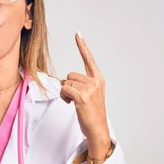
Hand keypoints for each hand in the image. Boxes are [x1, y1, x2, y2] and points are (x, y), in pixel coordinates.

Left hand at [60, 33, 110, 153]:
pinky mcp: (82, 97)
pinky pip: (65, 89)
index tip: (77, 34)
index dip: (82, 46)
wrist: (97, 129)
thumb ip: (81, 85)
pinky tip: (71, 104)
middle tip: (73, 98)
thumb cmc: (91, 114)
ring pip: (66, 82)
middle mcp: (95, 82)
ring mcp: (90, 89)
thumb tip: (64, 82)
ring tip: (73, 103)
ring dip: (65, 93)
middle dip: (68, 86)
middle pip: (70, 75)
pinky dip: (64, 97)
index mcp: (98, 80)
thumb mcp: (90, 96)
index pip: (89, 59)